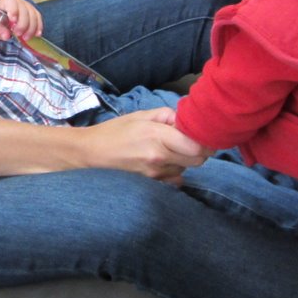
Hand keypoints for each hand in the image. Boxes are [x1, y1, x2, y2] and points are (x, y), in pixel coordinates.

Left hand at [0, 0, 41, 41]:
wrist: (3, 12)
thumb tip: (6, 36)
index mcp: (6, 1)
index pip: (11, 3)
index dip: (13, 11)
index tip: (13, 21)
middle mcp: (19, 2)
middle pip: (24, 11)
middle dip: (23, 24)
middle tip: (18, 34)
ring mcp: (28, 6)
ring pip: (33, 15)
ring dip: (31, 28)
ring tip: (25, 38)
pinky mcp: (34, 12)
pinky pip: (38, 18)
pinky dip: (38, 27)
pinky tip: (36, 35)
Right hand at [78, 107, 206, 184]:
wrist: (92, 153)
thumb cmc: (116, 130)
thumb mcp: (141, 115)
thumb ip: (168, 115)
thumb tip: (187, 119)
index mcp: (157, 136)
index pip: (197, 145)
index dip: (205, 140)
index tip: (201, 133)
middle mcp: (159, 157)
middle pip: (198, 160)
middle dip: (199, 150)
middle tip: (189, 141)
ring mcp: (156, 173)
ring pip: (187, 168)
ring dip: (185, 160)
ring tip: (171, 150)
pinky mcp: (152, 183)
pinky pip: (175, 179)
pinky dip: (175, 171)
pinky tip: (164, 162)